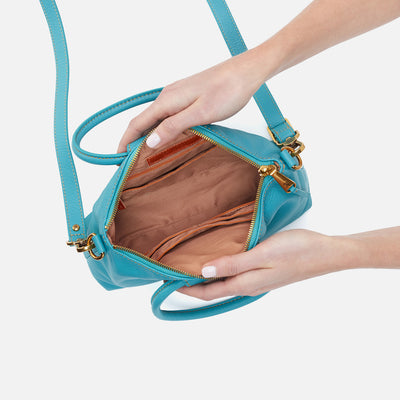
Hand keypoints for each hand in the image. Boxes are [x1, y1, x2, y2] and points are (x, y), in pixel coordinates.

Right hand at [117, 49, 267, 152]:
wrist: (246, 72)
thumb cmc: (227, 91)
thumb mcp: (200, 113)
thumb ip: (173, 126)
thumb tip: (149, 141)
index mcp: (167, 101)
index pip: (137, 123)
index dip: (125, 141)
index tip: (118, 159)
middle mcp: (168, 97)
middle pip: (143, 121)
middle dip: (133, 141)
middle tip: (130, 163)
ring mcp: (177, 96)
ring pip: (155, 119)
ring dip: (147, 135)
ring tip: (144, 155)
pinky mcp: (187, 97)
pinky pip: (167, 116)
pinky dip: (160, 129)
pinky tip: (166, 139)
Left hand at [178, 229, 358, 299]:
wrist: (326, 253)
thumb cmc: (297, 251)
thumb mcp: (261, 255)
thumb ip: (233, 264)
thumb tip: (204, 271)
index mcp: (246, 283)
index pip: (209, 291)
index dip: (187, 288)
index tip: (168, 282)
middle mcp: (249, 284)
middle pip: (214, 288)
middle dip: (193, 284)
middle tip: (174, 273)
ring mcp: (257, 279)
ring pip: (224, 281)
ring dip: (206, 277)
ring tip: (190, 267)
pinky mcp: (264, 272)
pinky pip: (235, 274)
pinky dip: (221, 270)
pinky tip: (219, 260)